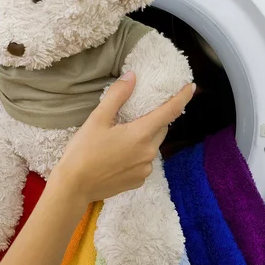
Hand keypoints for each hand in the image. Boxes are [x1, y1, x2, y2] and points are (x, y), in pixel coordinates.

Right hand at [49, 70, 195, 204]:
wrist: (74, 187)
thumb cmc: (83, 151)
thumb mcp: (97, 119)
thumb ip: (117, 96)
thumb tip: (133, 77)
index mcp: (141, 134)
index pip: (170, 111)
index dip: (182, 97)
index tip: (191, 87)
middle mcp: (149, 153)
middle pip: (161, 129)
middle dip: (155, 118)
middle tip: (138, 112)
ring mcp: (145, 170)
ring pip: (152, 146)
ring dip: (145, 137)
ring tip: (123, 135)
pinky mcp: (138, 181)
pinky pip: (144, 161)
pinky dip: (138, 154)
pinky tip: (119, 155)